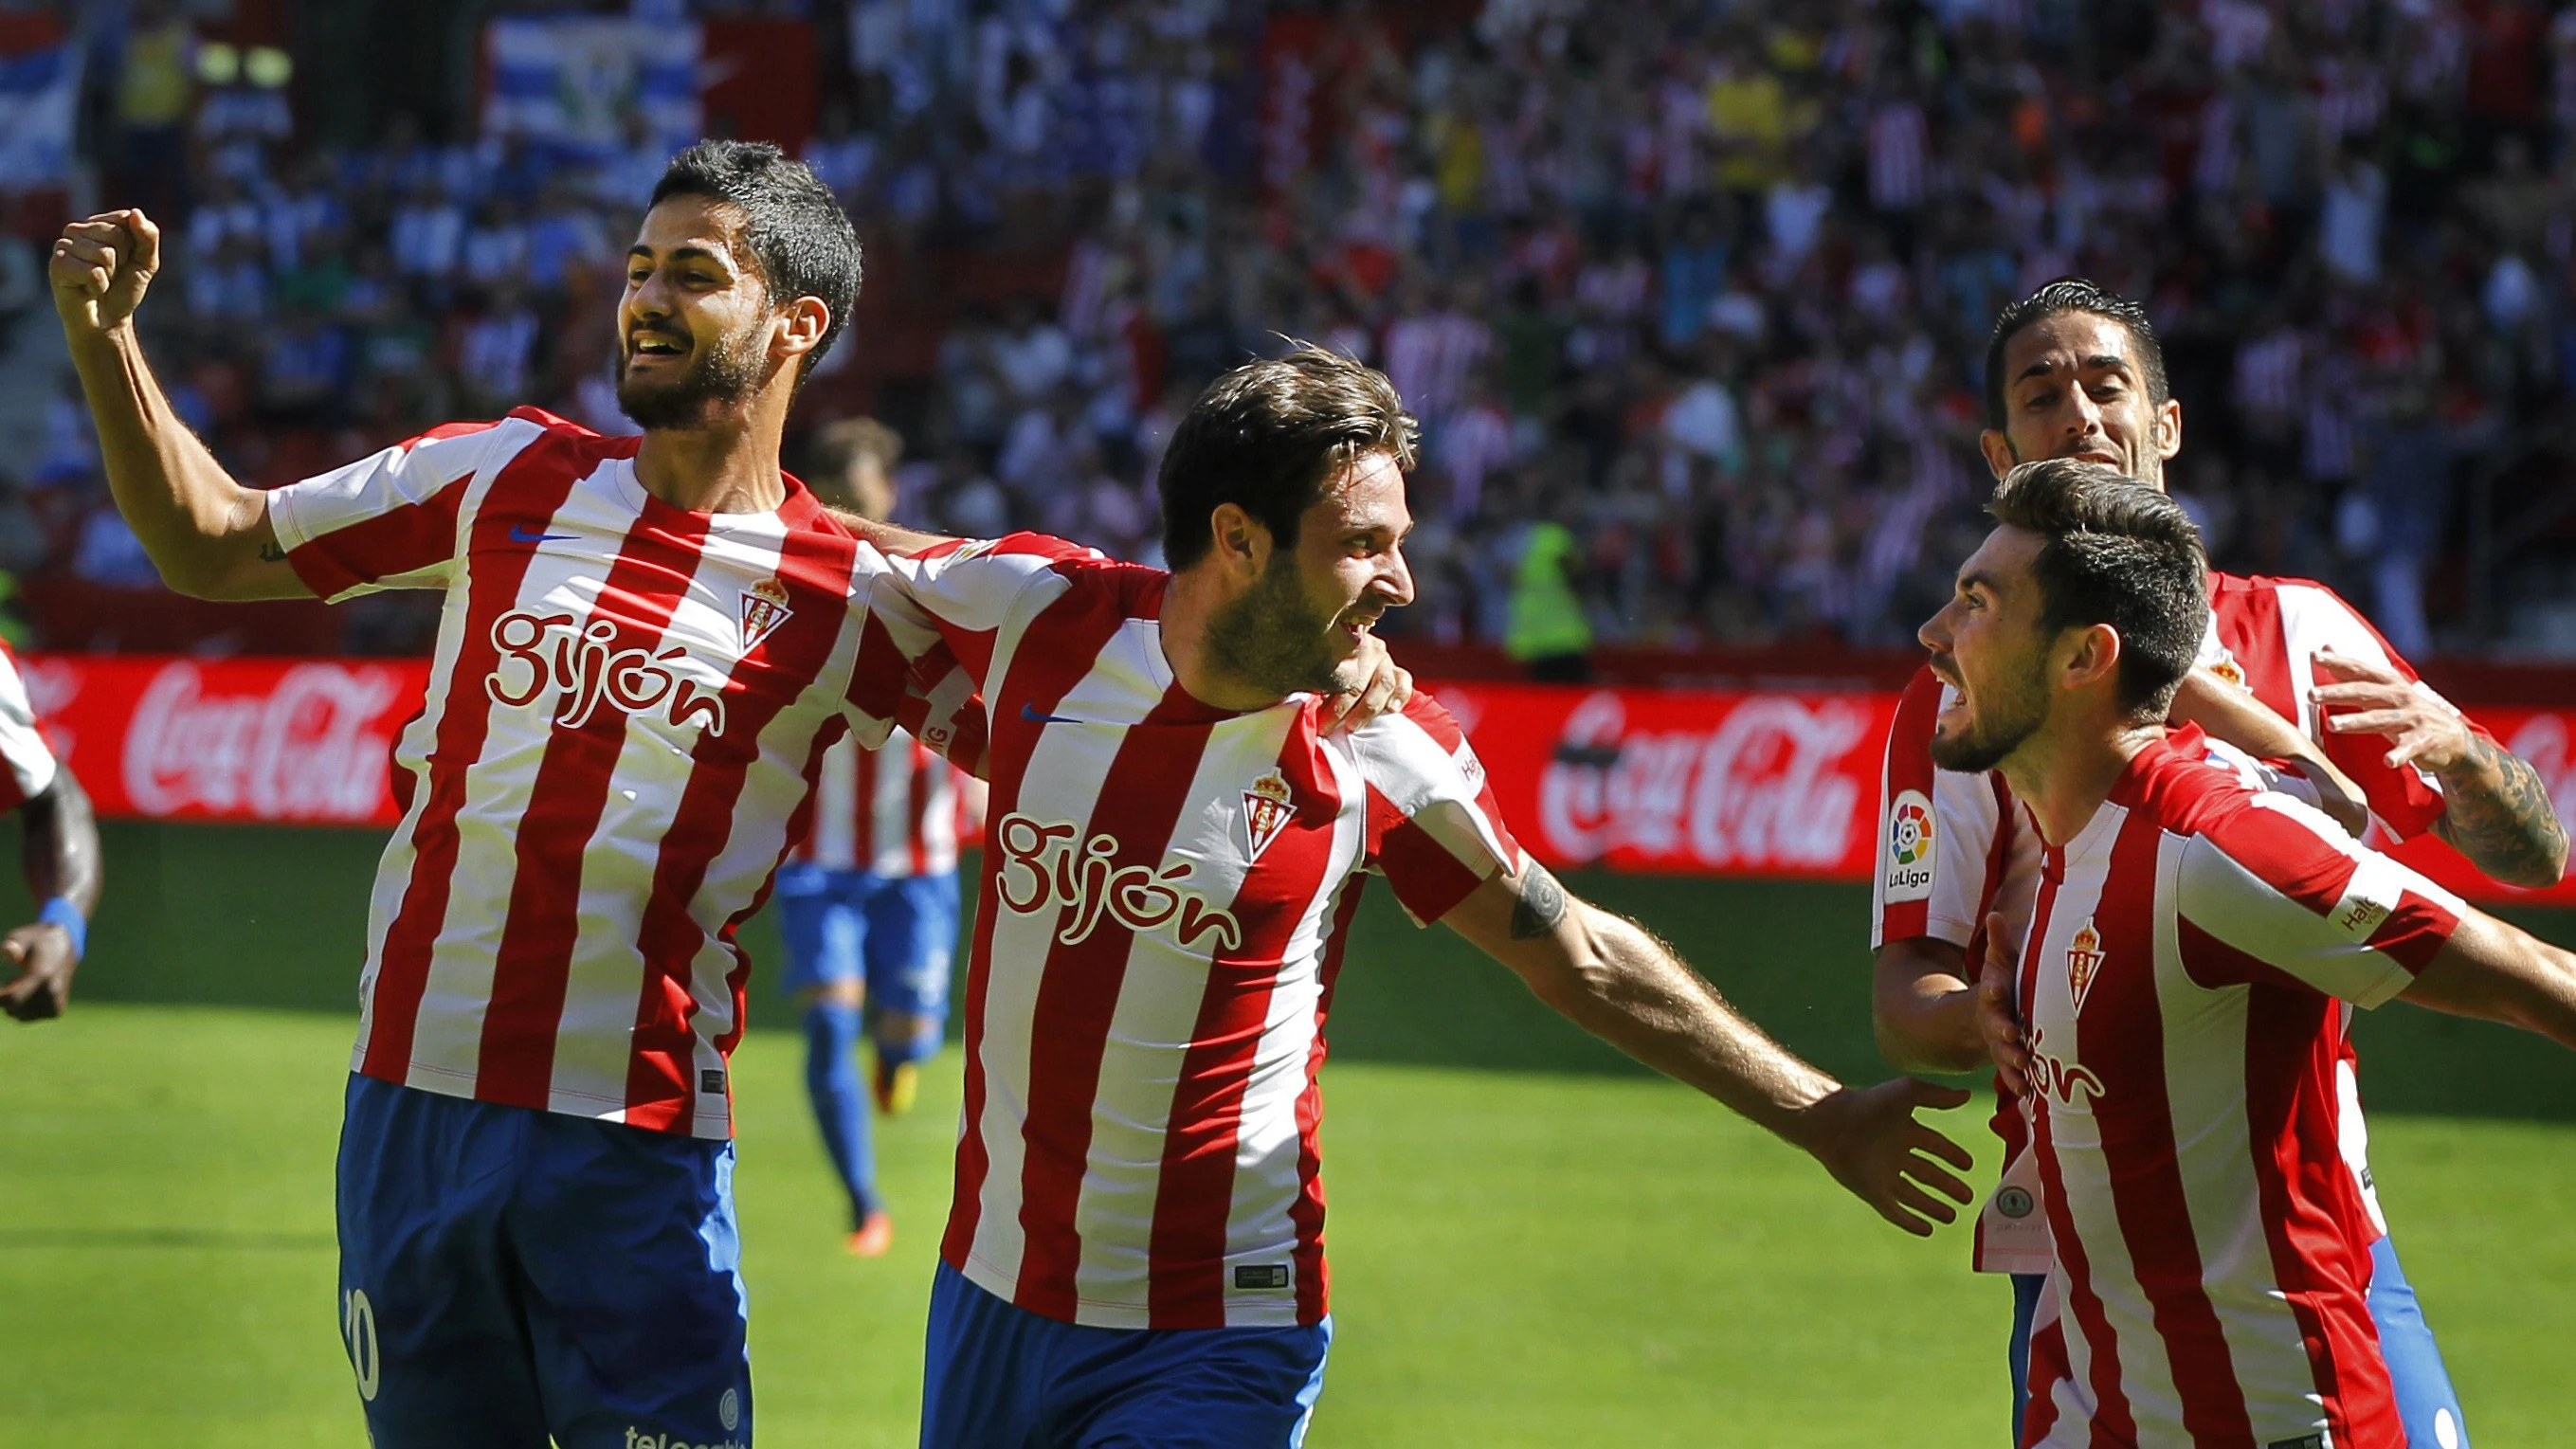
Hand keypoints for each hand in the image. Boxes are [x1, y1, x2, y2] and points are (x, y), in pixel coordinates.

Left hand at [0, 922, 78, 1021]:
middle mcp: (53, 991)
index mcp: (44, 975)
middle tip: (12, 979)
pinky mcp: (57, 1010)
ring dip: (14, 1004)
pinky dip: (24, 1009)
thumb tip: (10, 953)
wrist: (66, 946)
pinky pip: (29, 1017)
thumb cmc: (38, 940)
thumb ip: (14, 943)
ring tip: (21, 984)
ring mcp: (56, 1002)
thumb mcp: (24, 936)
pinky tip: (29, 994)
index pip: (12, 999)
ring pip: (20, 1016)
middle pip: (13, 1010)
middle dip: (5, 999)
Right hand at [50, 209, 160, 333]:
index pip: (125, 219)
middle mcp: (78, 229)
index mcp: (99, 224)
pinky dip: (98, 286)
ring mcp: (64, 245)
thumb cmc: (124, 289)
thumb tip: (135, 212)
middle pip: (115, 236)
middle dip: (122, 261)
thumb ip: (148, 237)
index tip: (126, 261)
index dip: (133, 246)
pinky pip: (93, 272)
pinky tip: (87, 289)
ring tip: (98, 282)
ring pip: (104, 254)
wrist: (106, 320)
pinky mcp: (57, 264)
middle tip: (111, 275)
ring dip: (109, 276)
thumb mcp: (146, 263)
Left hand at [1321, 632, 1412, 734]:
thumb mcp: (1318, 678)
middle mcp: (1368, 648)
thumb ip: (1314, 687)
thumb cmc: (1327, 678)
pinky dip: (1399, 696)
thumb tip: (1298, 705)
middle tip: (1327, 727)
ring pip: (1383, 683)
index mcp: (1344, 644)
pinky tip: (1391, 709)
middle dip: (1341, 708)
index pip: (1337, 670)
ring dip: (1367, 708)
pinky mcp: (1399, 673)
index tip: (1316, 717)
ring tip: (1352, 726)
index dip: (1326, 696)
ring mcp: (1385, 660)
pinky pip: (1404, 683)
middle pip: (1358, 680)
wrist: (1355, 674)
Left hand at [1793, 1076, 1976, 1236]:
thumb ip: (1938, 1096)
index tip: (1968, 1165)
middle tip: (1968, 1197)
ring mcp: (1883, 1174)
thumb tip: (1967, 1094)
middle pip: (1927, 1173)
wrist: (1835, 1123)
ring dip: (1932, 1206)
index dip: (1952, 1155)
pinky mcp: (1871, 1191)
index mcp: (1904, 1129)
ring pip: (1912, 1195)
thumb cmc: (1870, 1104)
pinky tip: (1927, 1229)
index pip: (1934, 1145)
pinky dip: (1910, 1221)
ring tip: (1951, 1217)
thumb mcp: (1908, 1093)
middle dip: (1947, 1185)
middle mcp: (1895, 1153)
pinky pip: (1894, 1211)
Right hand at [1975, 911, 2030, 1096]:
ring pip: (2003, 1053)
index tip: (1996, 990)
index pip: (1991, 991)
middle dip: (2003, 1030)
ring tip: (2023, 1067)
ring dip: (2012, 1061)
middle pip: (1996, 1025)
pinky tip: (2029, 1094)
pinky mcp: (2007, 1062)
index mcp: (1992, 997)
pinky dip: (2019, 1084)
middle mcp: (1992, 1022)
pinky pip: (2012, 1075)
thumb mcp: (1996, 965)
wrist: (1973, 1024)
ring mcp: (1998, 1044)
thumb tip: (1995, 914)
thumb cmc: (1999, 989)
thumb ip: (1998, 943)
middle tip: (2013, 1034)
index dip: (1993, 990)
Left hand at [2311, 647, 2476, 774]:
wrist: (2453, 738)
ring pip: (2381, 719)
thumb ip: (2353, 673)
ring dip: (2356, 721)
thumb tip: (2325, 648)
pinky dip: (2399, 754)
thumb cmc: (2409, 712)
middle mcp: (2401, 697)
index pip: (2361, 670)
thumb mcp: (2384, 690)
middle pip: (2366, 693)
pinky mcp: (2424, 741)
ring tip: (2332, 724)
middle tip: (2311, 695)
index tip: (2316, 656)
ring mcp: (2413, 718)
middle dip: (2338, 693)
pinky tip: (2388, 760)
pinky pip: (2409, 748)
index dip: (2340, 662)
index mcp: (2390, 684)